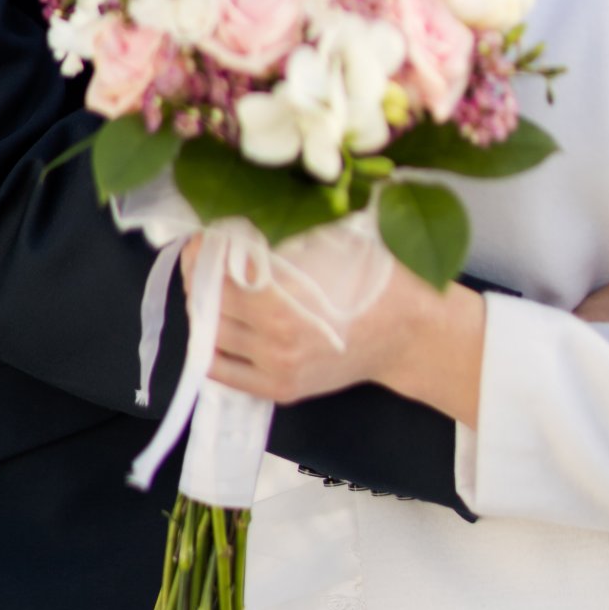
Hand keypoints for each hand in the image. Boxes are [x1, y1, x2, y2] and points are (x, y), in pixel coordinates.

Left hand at [181, 234, 485, 424]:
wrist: (407, 331)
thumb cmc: (372, 276)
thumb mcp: (330, 240)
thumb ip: (283, 234)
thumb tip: (236, 221)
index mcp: (287, 294)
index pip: (222, 270)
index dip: (207, 248)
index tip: (205, 234)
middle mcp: (276, 336)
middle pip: (210, 301)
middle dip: (201, 274)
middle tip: (204, 255)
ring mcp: (277, 366)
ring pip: (210, 335)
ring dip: (203, 306)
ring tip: (211, 285)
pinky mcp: (280, 388)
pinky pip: (221, 370)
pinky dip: (208, 345)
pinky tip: (216, 322)